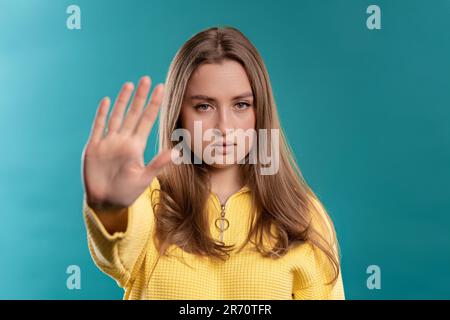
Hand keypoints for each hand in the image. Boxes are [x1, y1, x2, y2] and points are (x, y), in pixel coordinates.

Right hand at [81, 76, 172, 210]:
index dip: (153, 105)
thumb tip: (177, 152)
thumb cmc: (126, 192)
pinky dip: (102, 114)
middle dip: (140, 97)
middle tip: (147, 79)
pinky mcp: (94, 148)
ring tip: (129, 85)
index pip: (146, 120)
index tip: (162, 89)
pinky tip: (106, 101)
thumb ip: (158, 163)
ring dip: (122, 101)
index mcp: (136, 146)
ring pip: (116, 116)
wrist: (105, 202)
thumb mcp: (144, 177)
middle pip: (132, 113)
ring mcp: (108, 142)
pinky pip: (98, 127)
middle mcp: (123, 140)